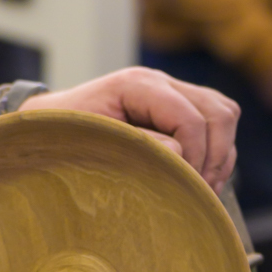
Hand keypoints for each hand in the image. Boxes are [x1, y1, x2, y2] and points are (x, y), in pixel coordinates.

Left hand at [19, 69, 237, 191]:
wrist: (47, 124)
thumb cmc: (62, 135)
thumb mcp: (92, 143)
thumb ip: (136, 145)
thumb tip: (179, 152)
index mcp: (137, 85)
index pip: (189, 118)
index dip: (194, 156)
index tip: (184, 187)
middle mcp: (160, 81)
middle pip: (218, 111)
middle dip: (215, 155)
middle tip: (200, 191)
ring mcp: (172, 90)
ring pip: (224, 114)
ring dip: (221, 153)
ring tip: (204, 187)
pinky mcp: (178, 106)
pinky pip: (218, 122)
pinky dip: (218, 150)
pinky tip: (202, 177)